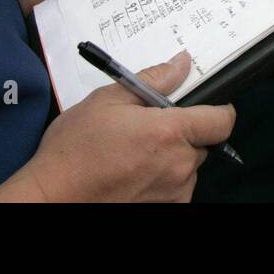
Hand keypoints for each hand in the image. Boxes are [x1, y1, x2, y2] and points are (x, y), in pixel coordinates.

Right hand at [0, 52, 234, 202]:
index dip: (219, 109)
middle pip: (204, 143)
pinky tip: (133, 172)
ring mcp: (172, 193)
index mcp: (170, 133)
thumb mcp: (108, 100)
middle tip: (151, 126)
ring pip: (189, 167)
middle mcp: (179, 166)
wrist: (50, 198)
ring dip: (173, 157)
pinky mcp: (162, 210)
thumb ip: (153, 80)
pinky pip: (175, 188)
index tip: (204, 104)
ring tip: (135, 151)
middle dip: (185, 132)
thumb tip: (182, 63)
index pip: (223, 120)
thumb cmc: (73, 150)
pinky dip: (162, 179)